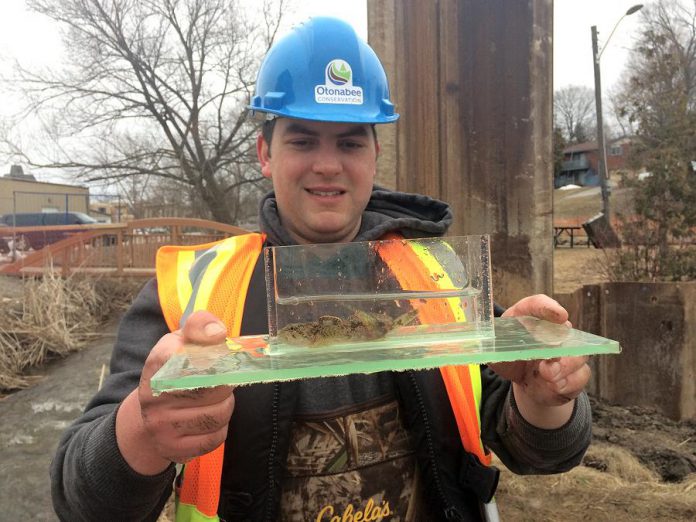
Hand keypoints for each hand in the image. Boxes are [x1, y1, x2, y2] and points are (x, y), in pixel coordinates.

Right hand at [116, 311, 234, 473]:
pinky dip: (221, 427)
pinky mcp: (174, 449)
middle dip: (226, 382)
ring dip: (226, 405)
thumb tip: (218, 332)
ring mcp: (162, 427)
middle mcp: (155, 397)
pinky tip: (210, 419)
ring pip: (218, 414)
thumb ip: (199, 326)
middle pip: (212, 387)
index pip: (186, 355)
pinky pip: (216, 437)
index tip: (220, 352)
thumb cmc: (173, 372)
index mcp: (157, 365)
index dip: (211, 354)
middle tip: (225, 379)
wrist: (147, 417)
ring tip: (217, 399)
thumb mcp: (180, 342)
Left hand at [489, 294, 590, 428]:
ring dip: (564, 367)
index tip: (558, 315)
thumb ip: (490, 351)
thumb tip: (480, 351)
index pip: (538, 304)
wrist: (524, 379)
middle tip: (550, 358)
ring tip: (547, 376)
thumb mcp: (495, 353)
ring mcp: (567, 351)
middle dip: (560, 344)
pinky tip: (552, 388)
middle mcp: (552, 331)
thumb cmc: (508, 356)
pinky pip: (579, 377)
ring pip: (577, 356)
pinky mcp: (575, 373)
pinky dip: (567, 384)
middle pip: (565, 331)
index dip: (548, 307)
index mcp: (527, 317)